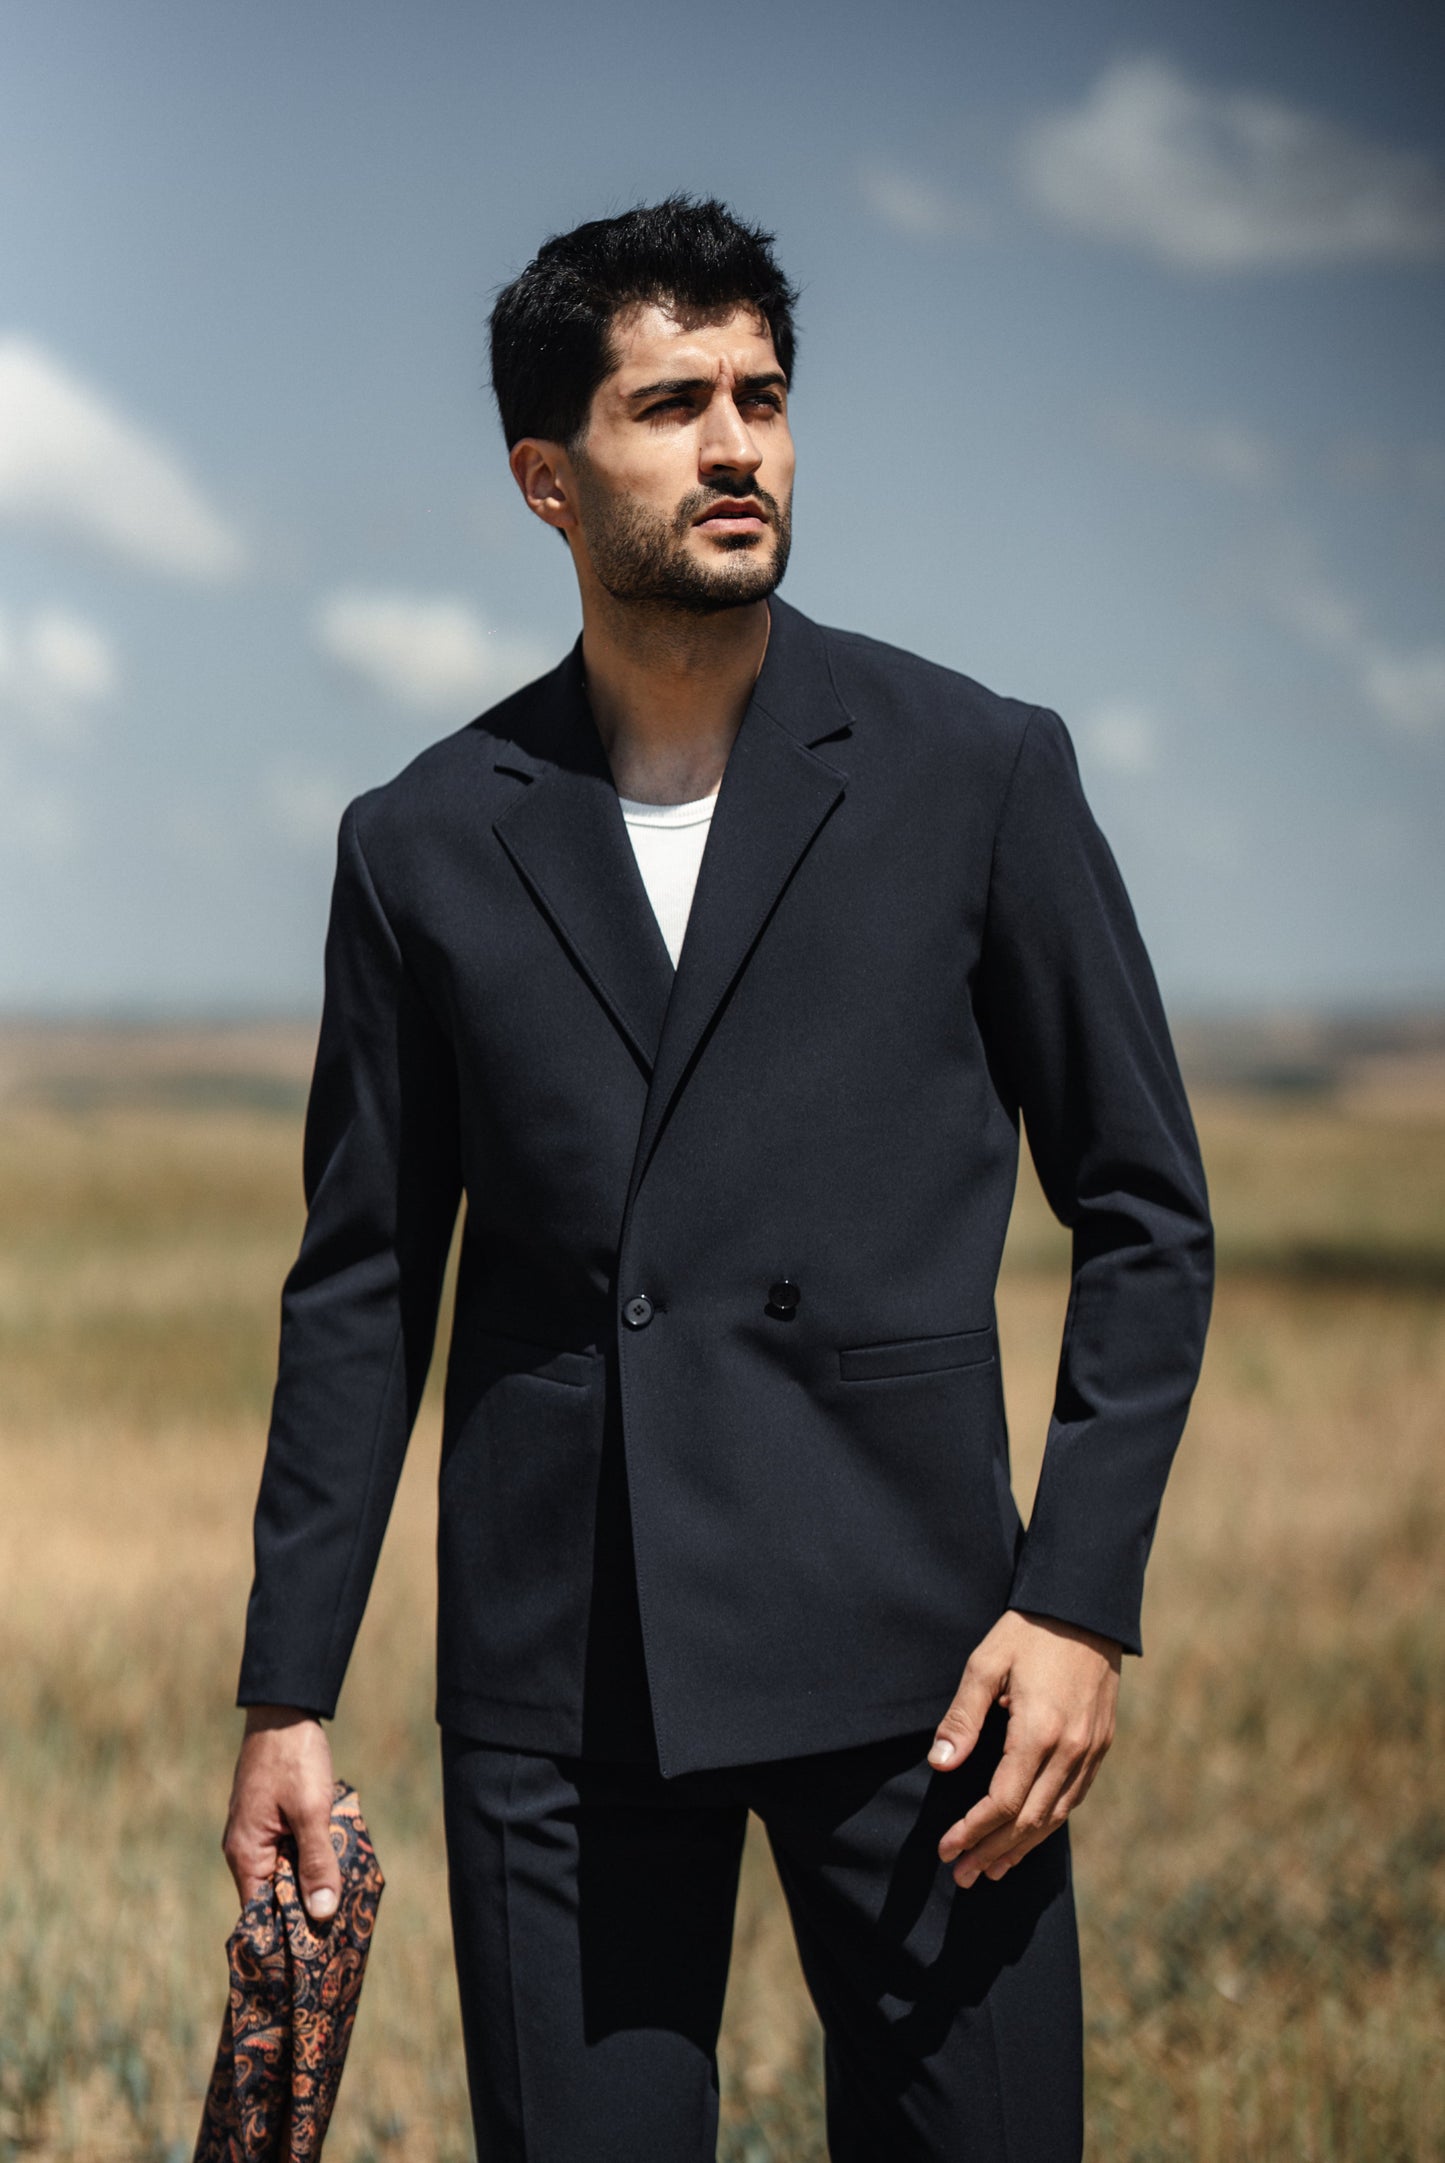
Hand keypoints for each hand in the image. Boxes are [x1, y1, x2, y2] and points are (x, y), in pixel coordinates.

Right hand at [222, 1704, 342, 1921]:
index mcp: (247, 1854)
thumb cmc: (294, 1758)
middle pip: (275, 1895)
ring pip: (286, 1872)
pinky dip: (310, 1858)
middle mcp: (246, 1850)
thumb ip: (318, 1862)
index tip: (315, 1955)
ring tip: (346, 1902)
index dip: (288, 1934)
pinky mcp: (271, 1819)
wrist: (284, 1709)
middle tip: (342, 1931)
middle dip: (306, 1909)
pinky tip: (337, 1862)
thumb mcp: (312, 1811)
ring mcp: (258, 1833)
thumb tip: (322, 1915)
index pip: (261, 1914)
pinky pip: (290, 1850)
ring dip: (312, 1881)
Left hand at [928, 1611, 1119, 1887]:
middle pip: (1030, 1819)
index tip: (947, 1849)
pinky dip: (1049, 1823)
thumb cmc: (1028, 1632)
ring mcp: (1091, 1750)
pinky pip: (1074, 1797)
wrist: (1086, 1608)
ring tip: (991, 1869)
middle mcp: (1071, 1749)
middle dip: (993, 1850)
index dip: (973, 1831)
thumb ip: (963, 1718)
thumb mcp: (986, 1663)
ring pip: (1056, 1815)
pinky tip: (1030, 1836)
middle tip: (962, 1875)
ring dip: (1022, 1847)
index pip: (1004, 1801)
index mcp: (1039, 1731)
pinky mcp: (1101, 1744)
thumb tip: (941, 1766)